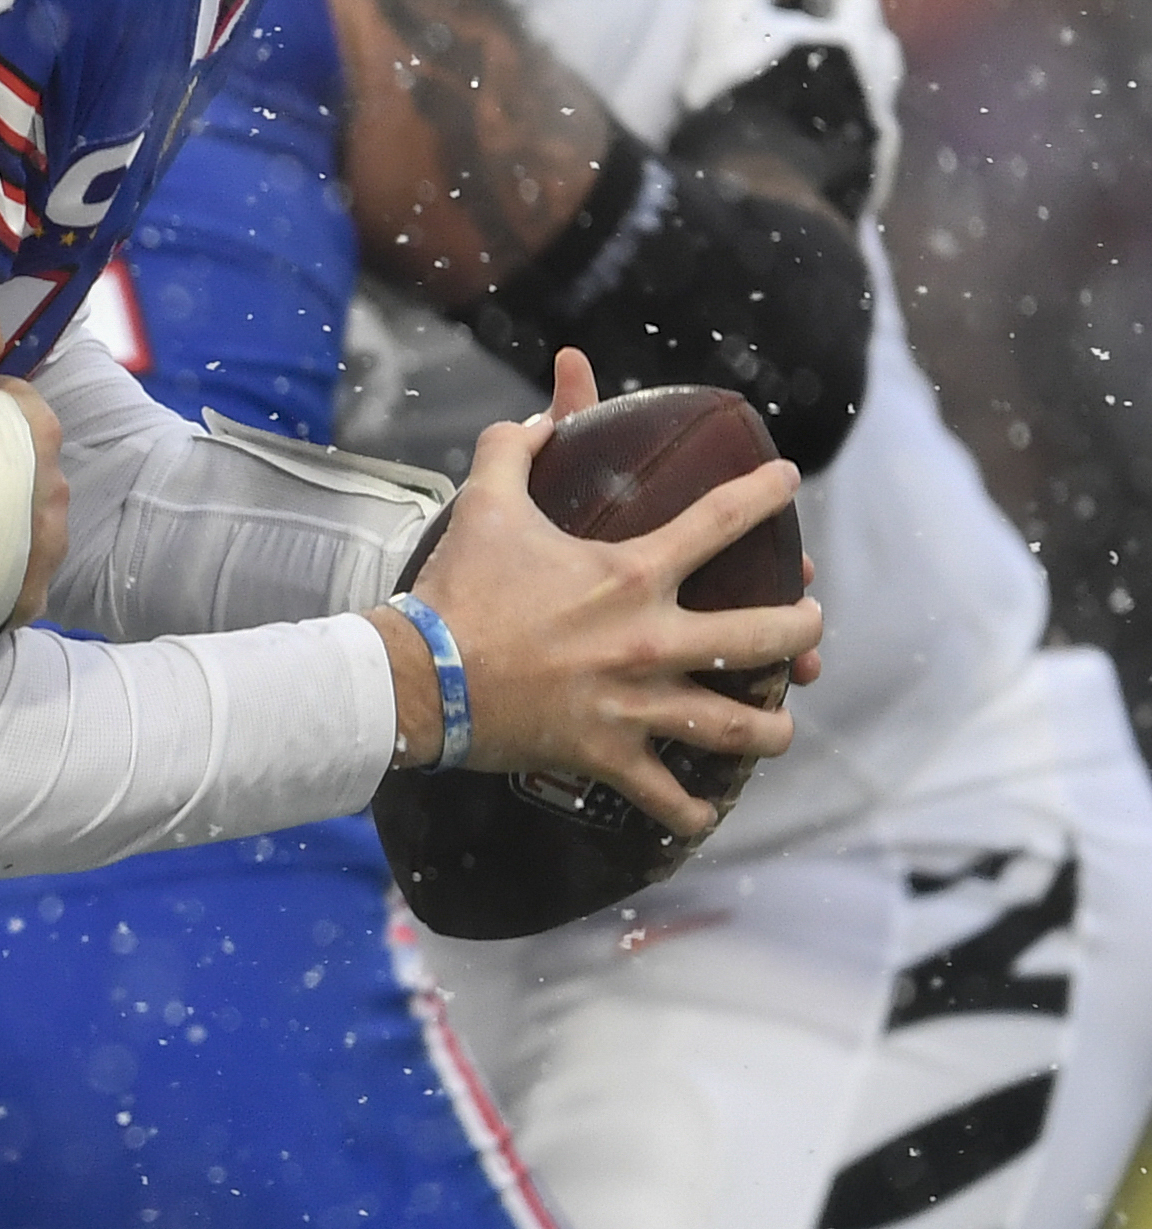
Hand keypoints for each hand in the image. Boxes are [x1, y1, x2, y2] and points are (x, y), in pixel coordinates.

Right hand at [375, 347, 819, 837]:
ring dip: (771, 727)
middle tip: (809, 625)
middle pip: (764, 638)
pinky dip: (690, 808)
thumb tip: (535, 418)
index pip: (721, 522)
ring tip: (781, 725)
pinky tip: (705, 810)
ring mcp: (634, 703)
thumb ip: (512, 451)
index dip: (765, 494)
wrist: (421, 674)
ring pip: (738, 726)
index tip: (789, 482)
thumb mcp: (484, 505)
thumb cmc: (458, 588)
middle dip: (803, 630)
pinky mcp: (607, 753)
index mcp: (630, 574)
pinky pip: (665, 794)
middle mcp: (649, 641)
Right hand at [675, 0, 902, 218]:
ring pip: (869, 103)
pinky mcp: (864, 196)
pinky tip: (800, 157)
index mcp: (852, 41)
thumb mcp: (727, 12)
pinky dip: (835, 144)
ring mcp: (876, 147)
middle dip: (840, 34)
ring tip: (801, 97)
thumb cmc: (739, 104)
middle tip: (797, 36)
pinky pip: (858, 157)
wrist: (762, 213)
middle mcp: (877, 89)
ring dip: (842, 90)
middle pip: (872, 47)